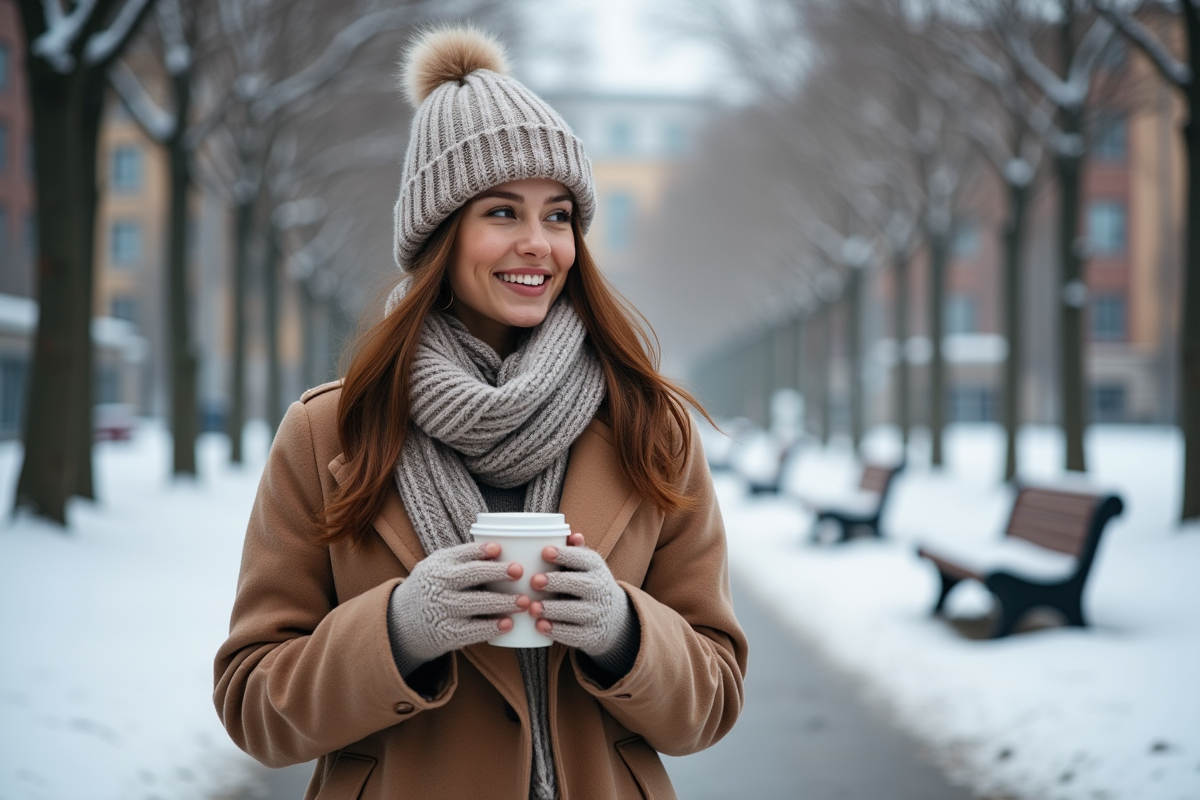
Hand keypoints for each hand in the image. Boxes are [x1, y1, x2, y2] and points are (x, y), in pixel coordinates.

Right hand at [388, 541, 529, 666]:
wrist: (404, 621)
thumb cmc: (434, 586)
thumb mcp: (440, 566)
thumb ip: (465, 558)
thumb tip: (504, 548)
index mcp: (440, 564)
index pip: (460, 553)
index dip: (480, 550)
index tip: (498, 548)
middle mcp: (439, 585)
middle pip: (469, 576)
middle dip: (495, 572)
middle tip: (519, 571)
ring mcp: (442, 610)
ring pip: (474, 604)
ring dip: (501, 602)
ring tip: (524, 601)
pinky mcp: (447, 634)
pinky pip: (471, 630)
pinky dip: (490, 627)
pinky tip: (508, 624)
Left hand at [528, 534, 632, 656]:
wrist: (613, 616)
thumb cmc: (589, 583)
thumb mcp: (587, 566)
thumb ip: (576, 551)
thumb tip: (572, 535)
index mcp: (595, 568)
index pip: (582, 559)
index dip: (564, 555)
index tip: (544, 552)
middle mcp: (599, 589)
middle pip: (579, 585)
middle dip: (556, 582)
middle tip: (534, 581)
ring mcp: (596, 613)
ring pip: (575, 611)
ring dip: (553, 609)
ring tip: (533, 607)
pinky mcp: (590, 635)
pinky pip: (573, 634)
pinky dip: (556, 630)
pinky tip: (540, 626)